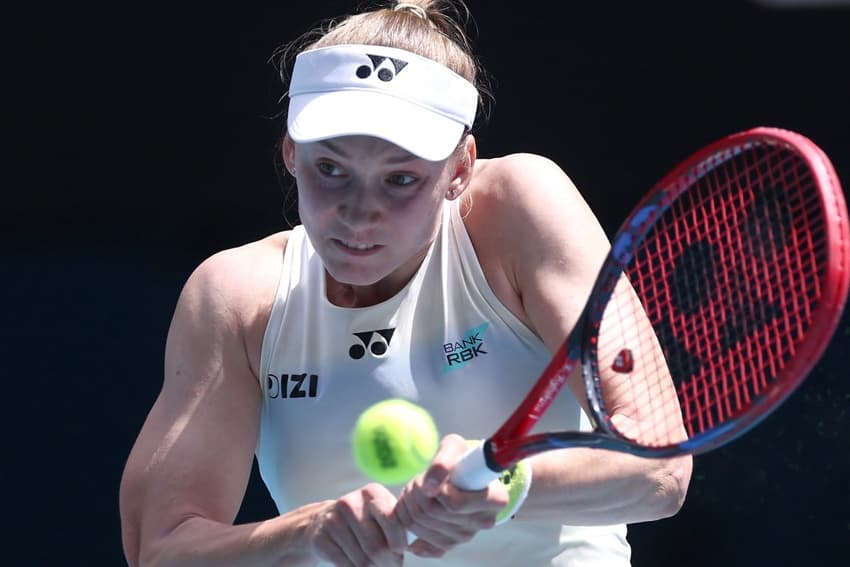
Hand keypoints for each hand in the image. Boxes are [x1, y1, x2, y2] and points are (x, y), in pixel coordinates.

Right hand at [306, 483, 406, 566]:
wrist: (324, 521)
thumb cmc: (365, 520)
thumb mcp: (382, 514)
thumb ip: (398, 525)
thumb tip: (408, 549)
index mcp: (372, 493)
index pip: (391, 519)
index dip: (399, 541)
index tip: (400, 550)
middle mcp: (351, 503)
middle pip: (376, 547)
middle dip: (388, 563)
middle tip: (391, 566)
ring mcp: (333, 520)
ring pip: (362, 560)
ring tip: (376, 565)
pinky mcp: (321, 538)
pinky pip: (346, 565)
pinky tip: (359, 565)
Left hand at [395, 434, 508, 557]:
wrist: (461, 476)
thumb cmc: (460, 460)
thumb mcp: (454, 448)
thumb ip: (443, 461)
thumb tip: (429, 487)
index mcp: (495, 499)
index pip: (455, 504)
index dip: (438, 491)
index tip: (435, 480)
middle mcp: (484, 522)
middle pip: (433, 513)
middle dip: (416, 493)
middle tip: (418, 481)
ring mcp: (465, 537)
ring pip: (421, 525)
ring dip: (409, 505)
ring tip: (415, 492)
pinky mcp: (448, 546)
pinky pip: (418, 542)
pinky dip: (407, 523)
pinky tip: (412, 509)